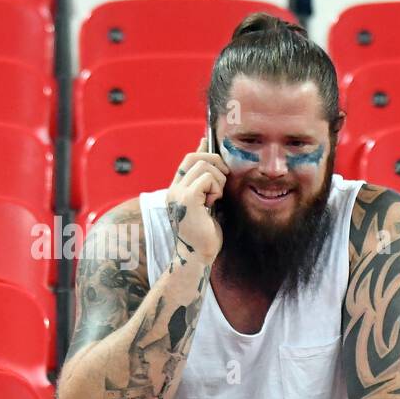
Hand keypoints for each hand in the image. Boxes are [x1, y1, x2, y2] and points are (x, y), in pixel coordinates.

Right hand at [166, 137, 225, 262]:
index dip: (202, 149)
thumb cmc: (205, 235)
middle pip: (196, 157)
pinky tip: (213, 203)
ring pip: (205, 165)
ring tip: (216, 198)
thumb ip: (207, 185)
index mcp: (177, 190)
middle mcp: (174, 189)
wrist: (197, 256)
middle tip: (224, 179)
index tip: (209, 142)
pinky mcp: (187, 198)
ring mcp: (178, 193)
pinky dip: (216, 188)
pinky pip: (207, 178)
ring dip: (218, 180)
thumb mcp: (207, 204)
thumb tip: (213, 173)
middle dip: (216, 162)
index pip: (188, 159)